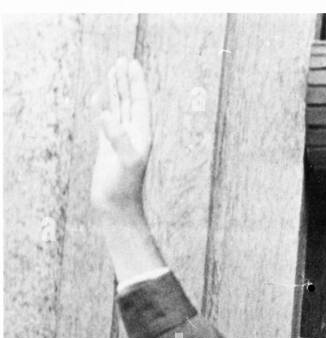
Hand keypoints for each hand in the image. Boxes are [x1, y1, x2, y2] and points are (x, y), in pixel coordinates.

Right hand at [91, 58, 151, 218]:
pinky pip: (106, 121)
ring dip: (116, 90)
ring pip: (118, 108)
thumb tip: (106, 115)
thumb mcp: (124, 161)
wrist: (117, 207)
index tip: (132, 64)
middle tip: (123, 60)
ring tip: (113, 71)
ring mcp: (120, 140)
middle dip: (126, 81)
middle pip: (130, 101)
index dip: (136, 83)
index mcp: (142, 135)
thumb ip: (118, 138)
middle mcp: (134, 135)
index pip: (140, 102)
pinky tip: (101, 98)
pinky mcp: (108, 147)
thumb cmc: (123, 186)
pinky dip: (104, 106)